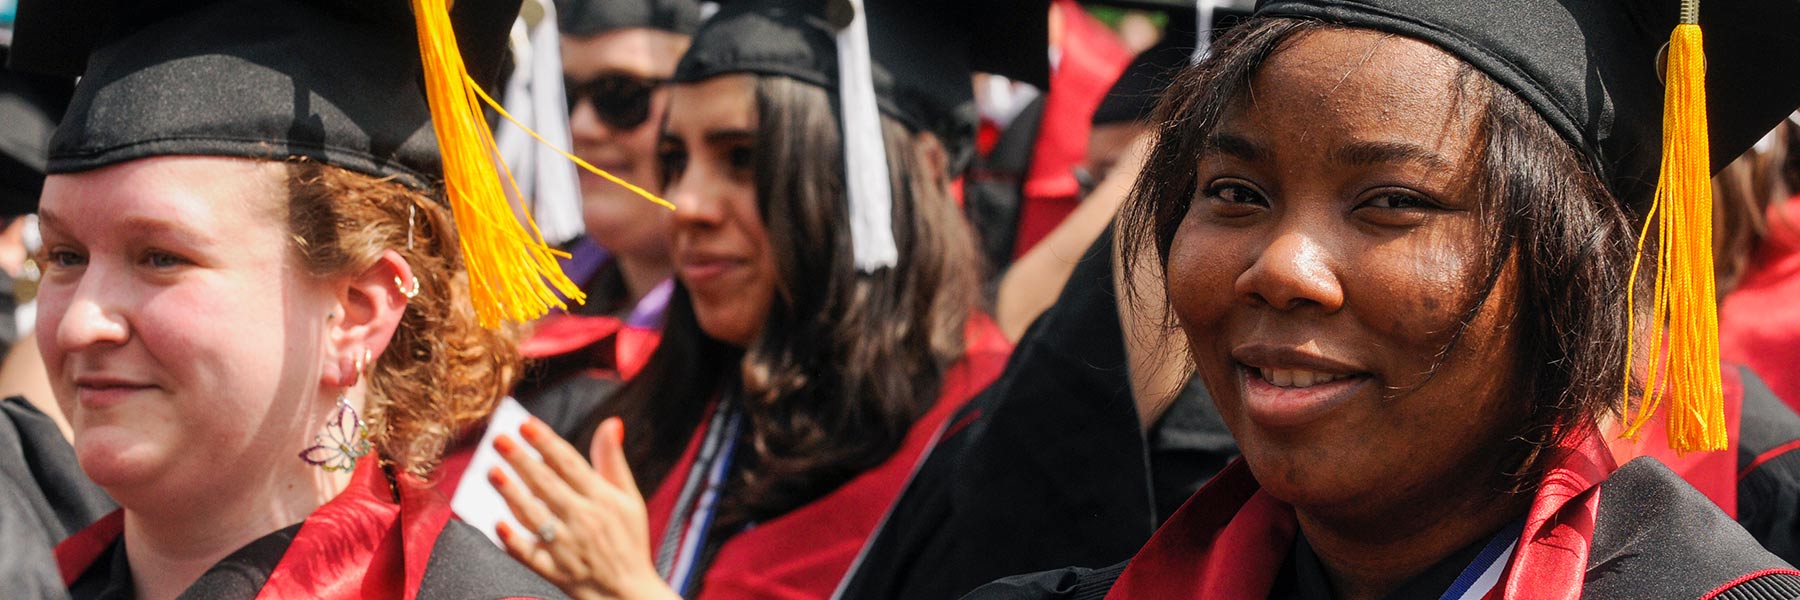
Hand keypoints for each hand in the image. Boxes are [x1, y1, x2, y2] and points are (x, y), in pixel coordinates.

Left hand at [490, 417, 677, 599]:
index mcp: (602, 499)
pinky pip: (530, 555)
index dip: (547, 443)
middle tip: (498, 439)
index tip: (526, 424)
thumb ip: (613, 461)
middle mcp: (585, 521)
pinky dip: (514, 541)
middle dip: (522, 460)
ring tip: (492, 472)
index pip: (570, 464)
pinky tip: (497, 523)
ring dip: (512, 494)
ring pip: (535, 516)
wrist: (628, 592)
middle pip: (547, 485)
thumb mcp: (629, 498)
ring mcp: (568, 548)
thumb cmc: (628, 539)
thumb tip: (610, 422)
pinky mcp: (555, 571)